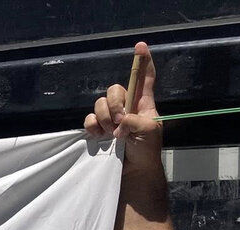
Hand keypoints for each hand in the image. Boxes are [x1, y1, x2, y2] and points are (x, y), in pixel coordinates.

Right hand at [84, 41, 162, 170]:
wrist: (133, 172)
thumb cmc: (147, 151)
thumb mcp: (150, 132)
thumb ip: (136, 120)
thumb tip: (119, 119)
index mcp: (143, 104)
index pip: (144, 79)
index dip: (143, 62)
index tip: (141, 46)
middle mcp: (126, 108)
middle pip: (115, 89)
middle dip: (114, 103)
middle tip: (119, 120)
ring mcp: (110, 119)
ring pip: (100, 104)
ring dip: (104, 118)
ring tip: (111, 134)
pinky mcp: (97, 131)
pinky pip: (89, 120)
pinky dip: (92, 126)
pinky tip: (98, 136)